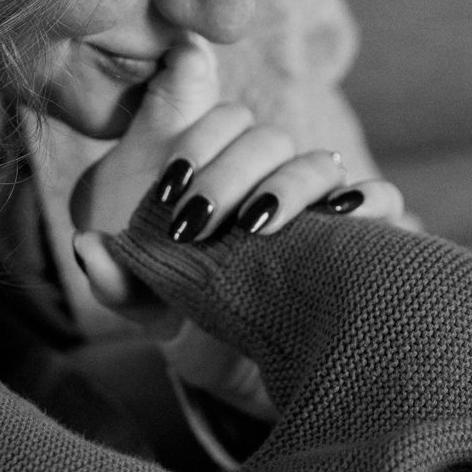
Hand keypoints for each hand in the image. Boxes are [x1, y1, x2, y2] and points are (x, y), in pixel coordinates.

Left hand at [70, 35, 404, 321]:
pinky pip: (383, 201)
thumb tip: (88, 247)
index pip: (217, 117)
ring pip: (319, 162)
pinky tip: (340, 224)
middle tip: (197, 224)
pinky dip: (369, 204)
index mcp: (214, 161)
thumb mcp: (140, 296)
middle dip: (229, 174)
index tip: (170, 184)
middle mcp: (267, 170)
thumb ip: (114, 275)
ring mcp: (315, 200)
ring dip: (289, 187)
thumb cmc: (178, 305)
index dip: (196, 139)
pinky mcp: (357, 235)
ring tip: (258, 227)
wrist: (233, 355)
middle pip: (265, 138)